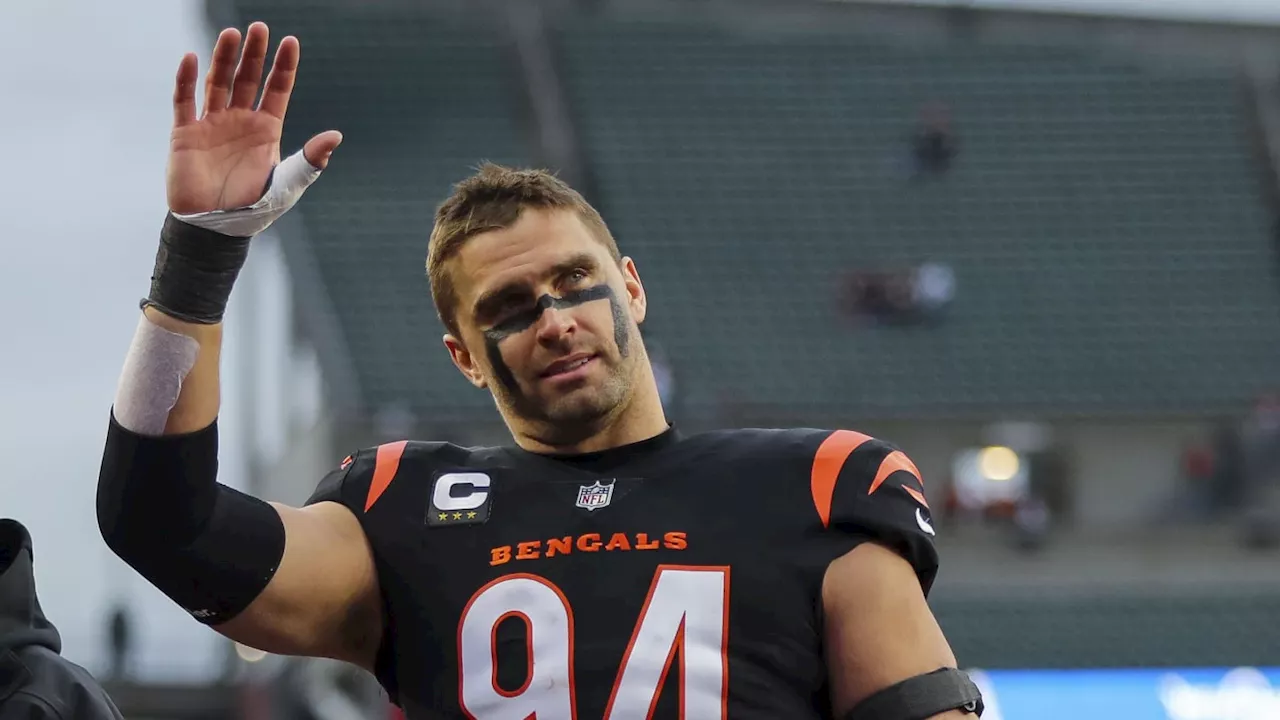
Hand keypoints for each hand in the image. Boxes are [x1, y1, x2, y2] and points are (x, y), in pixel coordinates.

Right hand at [167, 22, 341, 214]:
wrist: (216, 227)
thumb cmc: (255, 208)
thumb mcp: (290, 183)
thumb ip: (312, 160)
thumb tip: (336, 136)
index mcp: (267, 129)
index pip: (277, 89)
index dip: (283, 66)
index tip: (290, 41)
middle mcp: (240, 120)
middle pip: (247, 79)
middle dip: (254, 54)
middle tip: (260, 28)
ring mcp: (212, 124)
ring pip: (218, 82)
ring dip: (224, 58)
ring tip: (232, 34)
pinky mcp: (185, 133)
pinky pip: (184, 100)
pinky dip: (187, 79)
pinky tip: (192, 58)